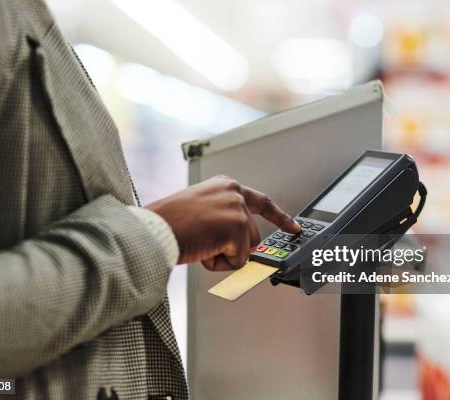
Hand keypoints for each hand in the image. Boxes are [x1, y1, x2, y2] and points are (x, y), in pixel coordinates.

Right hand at [145, 176, 300, 269]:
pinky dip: (218, 263)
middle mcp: (235, 192)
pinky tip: (201, 248)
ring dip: (223, 255)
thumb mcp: (201, 212)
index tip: (295, 227)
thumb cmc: (169, 223)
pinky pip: (238, 261)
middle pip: (251, 235)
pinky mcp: (238, 228)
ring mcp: (238, 209)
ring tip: (198, 242)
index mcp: (225, 186)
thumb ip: (225, 221)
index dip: (280, 217)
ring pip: (245, 250)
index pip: (262, 202)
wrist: (154, 229)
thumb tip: (243, 247)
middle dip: (233, 248)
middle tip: (205, 242)